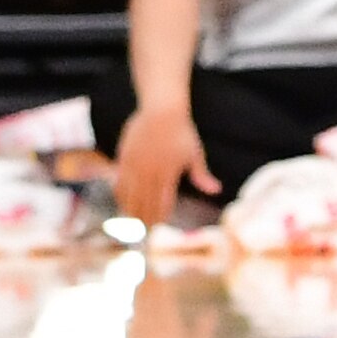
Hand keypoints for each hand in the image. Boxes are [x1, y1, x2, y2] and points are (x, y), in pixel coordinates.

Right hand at [111, 101, 217, 227]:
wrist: (161, 109)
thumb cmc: (182, 132)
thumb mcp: (195, 153)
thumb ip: (202, 175)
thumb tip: (216, 190)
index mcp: (168, 172)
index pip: (162, 202)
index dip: (159, 216)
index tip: (158, 225)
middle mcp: (150, 170)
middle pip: (144, 202)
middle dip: (144, 217)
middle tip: (144, 228)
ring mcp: (135, 164)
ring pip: (129, 194)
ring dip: (129, 209)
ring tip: (132, 219)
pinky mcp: (124, 156)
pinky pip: (119, 180)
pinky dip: (120, 194)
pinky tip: (122, 201)